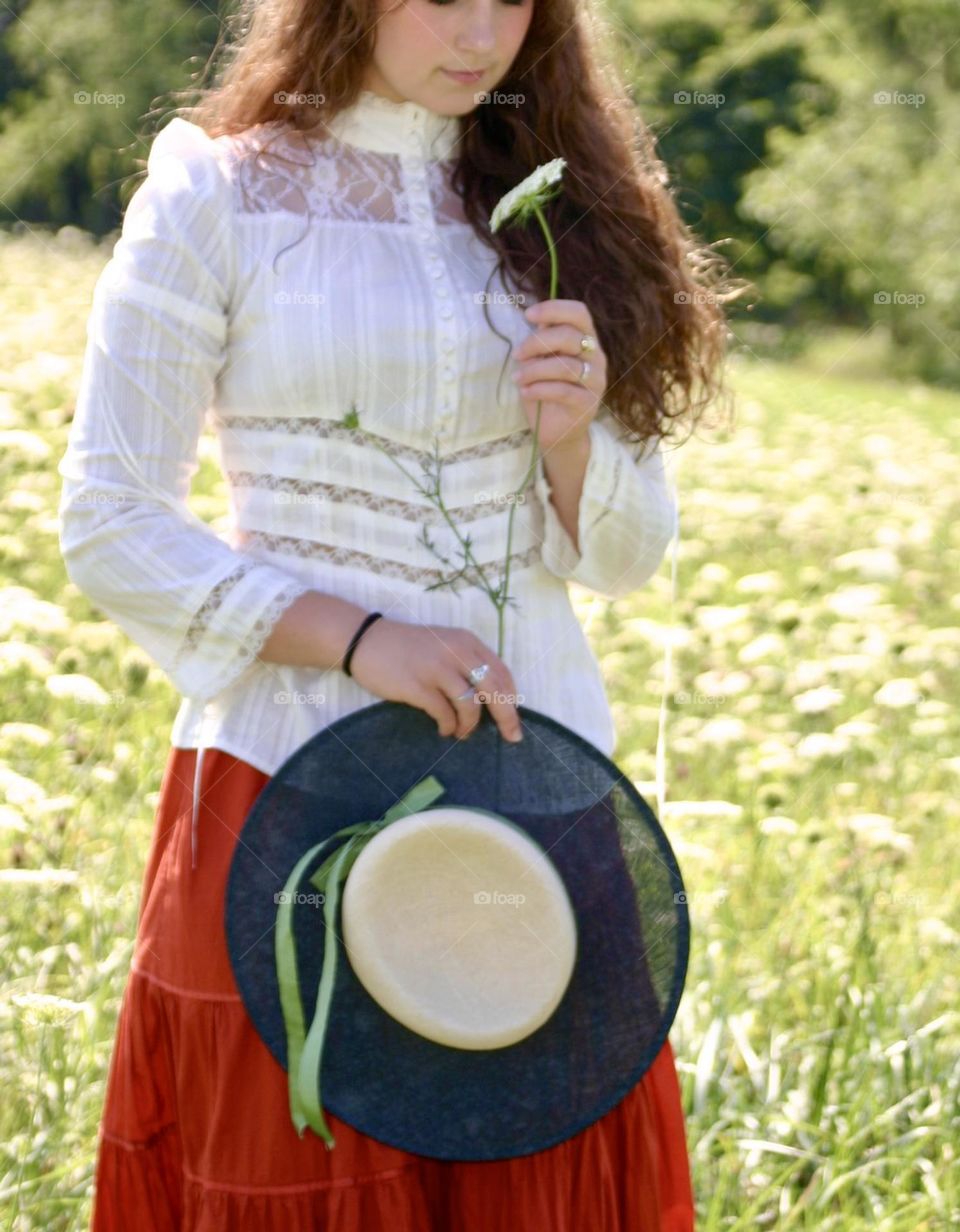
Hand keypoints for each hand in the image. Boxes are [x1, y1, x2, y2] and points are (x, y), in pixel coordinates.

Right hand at [347, 616, 523, 743]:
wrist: (366, 640)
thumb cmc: (408, 648)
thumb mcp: (445, 645)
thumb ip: (467, 664)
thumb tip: (493, 699)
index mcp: (467, 642)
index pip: (502, 672)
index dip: (512, 699)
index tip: (514, 718)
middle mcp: (456, 652)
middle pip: (495, 690)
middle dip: (507, 717)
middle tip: (511, 737)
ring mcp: (436, 669)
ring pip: (471, 705)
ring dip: (470, 725)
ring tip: (462, 732)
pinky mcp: (417, 686)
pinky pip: (444, 714)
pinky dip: (449, 726)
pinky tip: (444, 729)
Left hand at [511, 299, 607, 453]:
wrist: (558, 431)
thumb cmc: (547, 390)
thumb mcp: (541, 361)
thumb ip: (542, 340)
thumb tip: (535, 318)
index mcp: (586, 339)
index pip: (579, 313)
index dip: (554, 309)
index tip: (528, 315)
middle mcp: (596, 357)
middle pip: (569, 336)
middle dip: (536, 342)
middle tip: (516, 354)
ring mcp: (595, 380)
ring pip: (564, 365)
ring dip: (534, 370)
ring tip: (517, 378)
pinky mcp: (588, 403)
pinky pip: (562, 390)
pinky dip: (539, 389)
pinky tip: (525, 392)